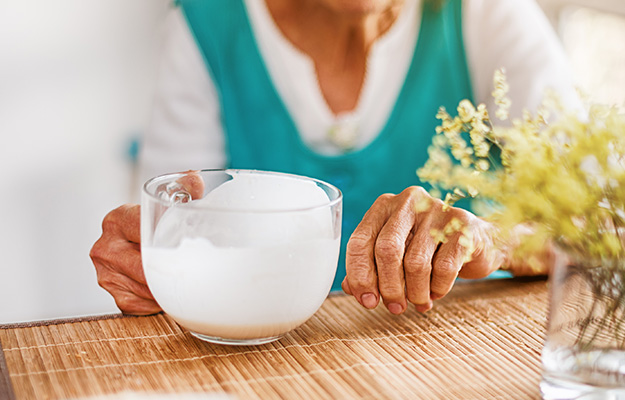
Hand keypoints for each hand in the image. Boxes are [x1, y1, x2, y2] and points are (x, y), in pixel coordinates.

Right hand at [89, 171, 204, 314]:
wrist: (141, 241)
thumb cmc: (159, 222)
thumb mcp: (171, 200)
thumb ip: (184, 188)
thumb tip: (195, 180)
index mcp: (118, 219)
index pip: (141, 232)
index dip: (166, 242)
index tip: (187, 248)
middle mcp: (106, 246)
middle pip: (143, 266)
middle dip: (170, 270)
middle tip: (195, 272)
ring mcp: (105, 273)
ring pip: (144, 288)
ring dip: (166, 289)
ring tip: (187, 282)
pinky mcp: (113, 295)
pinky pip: (140, 304)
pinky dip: (158, 301)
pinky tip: (169, 292)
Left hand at [342, 186, 507, 314]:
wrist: (479, 242)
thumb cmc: (428, 250)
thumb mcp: (396, 255)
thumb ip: (370, 268)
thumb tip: (351, 289)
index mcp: (383, 206)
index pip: (359, 241)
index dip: (359, 276)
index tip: (367, 301)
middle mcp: (408, 202)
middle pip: (386, 251)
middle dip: (389, 287)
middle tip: (395, 307)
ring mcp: (437, 210)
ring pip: (416, 263)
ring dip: (415, 292)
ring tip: (419, 300)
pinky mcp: (463, 226)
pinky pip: (444, 268)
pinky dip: (437, 288)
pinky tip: (437, 291)